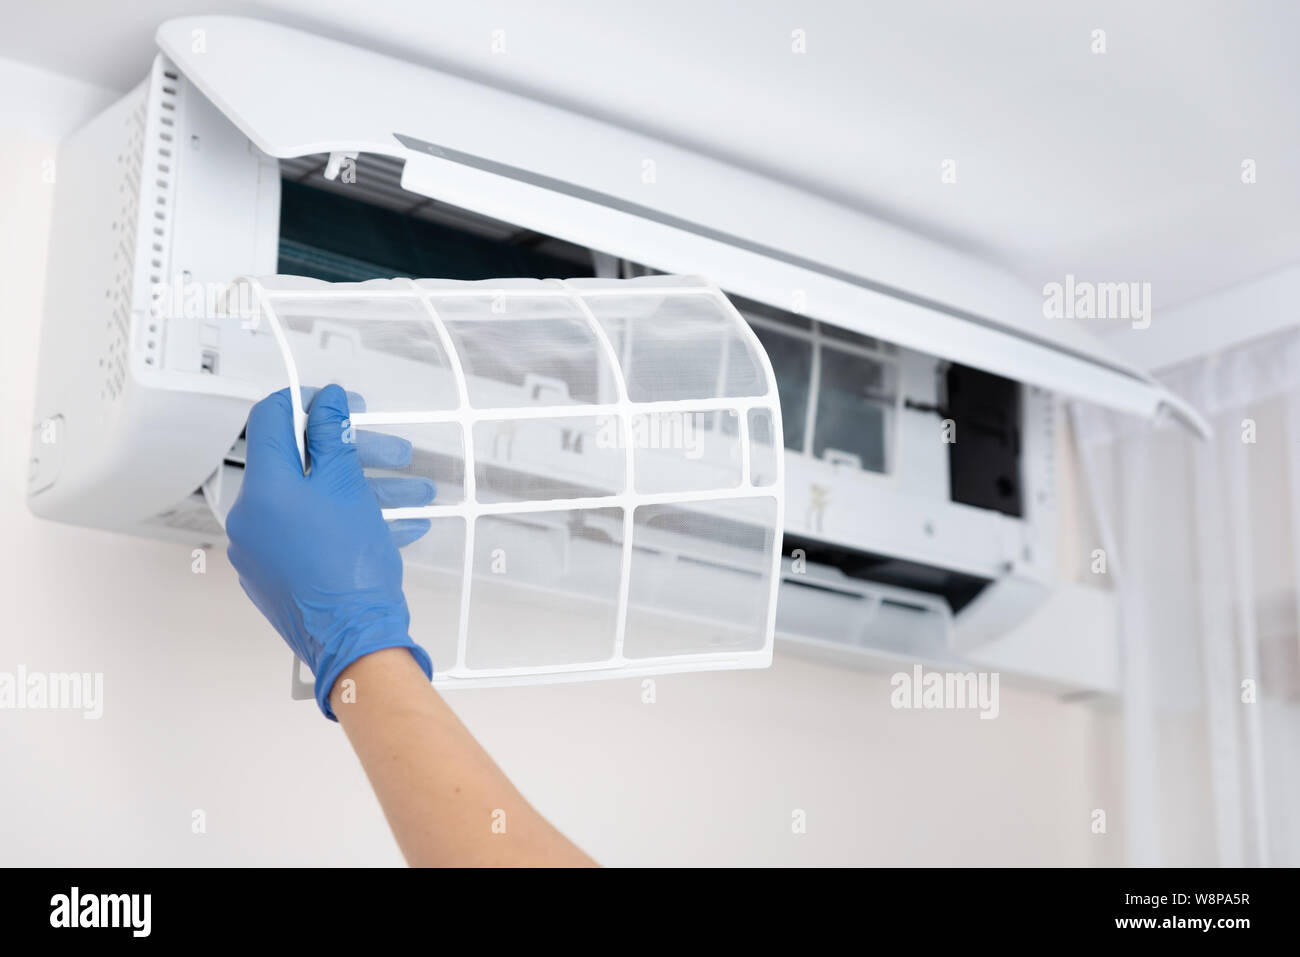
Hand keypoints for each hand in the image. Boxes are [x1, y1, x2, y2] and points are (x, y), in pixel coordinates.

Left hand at [226, 384, 435, 718]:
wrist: (355, 641)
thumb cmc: (352, 570)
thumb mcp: (350, 489)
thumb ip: (334, 438)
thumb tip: (327, 403)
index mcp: (262, 490)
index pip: (270, 421)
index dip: (308, 403)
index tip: (338, 402)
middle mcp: (251, 519)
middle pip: (301, 465)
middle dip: (356, 454)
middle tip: (395, 451)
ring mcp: (261, 551)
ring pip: (315, 502)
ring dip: (365, 492)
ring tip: (415, 494)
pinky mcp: (278, 576)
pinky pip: (312, 533)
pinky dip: (349, 522)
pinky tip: (398, 525)